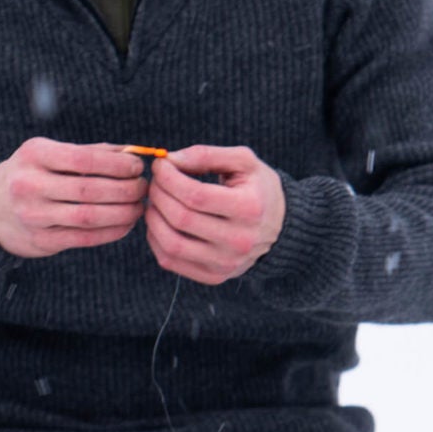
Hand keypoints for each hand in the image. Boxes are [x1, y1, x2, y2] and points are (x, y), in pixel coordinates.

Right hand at [0, 138, 149, 257]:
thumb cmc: (34, 175)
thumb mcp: (50, 154)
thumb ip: (92, 152)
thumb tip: (134, 153)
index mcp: (34, 155)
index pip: (84, 159)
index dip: (117, 164)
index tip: (137, 166)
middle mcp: (30, 185)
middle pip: (90, 189)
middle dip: (126, 189)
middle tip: (144, 188)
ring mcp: (34, 215)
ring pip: (90, 216)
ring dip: (123, 212)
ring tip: (139, 206)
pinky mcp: (41, 241)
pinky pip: (86, 238)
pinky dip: (112, 231)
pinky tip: (126, 223)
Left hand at [144, 145, 285, 284]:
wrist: (279, 227)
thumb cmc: (257, 188)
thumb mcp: (243, 162)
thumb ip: (206, 155)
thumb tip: (169, 160)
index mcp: (249, 207)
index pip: (195, 195)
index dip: (169, 177)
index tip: (160, 165)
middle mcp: (240, 241)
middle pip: (181, 218)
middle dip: (158, 194)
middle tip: (156, 181)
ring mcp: (226, 263)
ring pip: (171, 244)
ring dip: (153, 218)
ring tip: (155, 201)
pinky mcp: (214, 276)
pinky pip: (170, 261)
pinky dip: (155, 239)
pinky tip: (160, 222)